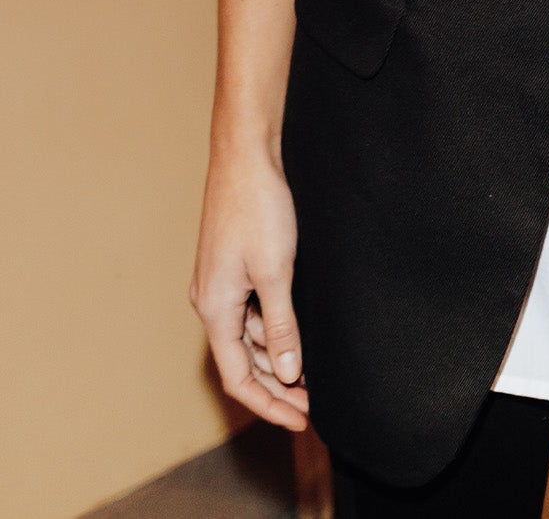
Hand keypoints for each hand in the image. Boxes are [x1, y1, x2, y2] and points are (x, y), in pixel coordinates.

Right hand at [190, 142, 310, 431]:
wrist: (245, 155)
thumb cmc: (258, 207)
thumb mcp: (276, 271)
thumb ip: (280, 324)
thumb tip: (287, 370)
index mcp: (215, 308)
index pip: (238, 377)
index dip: (269, 404)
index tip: (300, 420)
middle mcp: (210, 300)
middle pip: (242, 361)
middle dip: (276, 385)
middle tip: (312, 404)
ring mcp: (219, 282)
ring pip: (246, 336)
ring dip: (276, 357)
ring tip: (311, 375)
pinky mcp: (231, 265)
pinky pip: (249, 311)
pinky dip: (271, 329)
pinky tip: (296, 332)